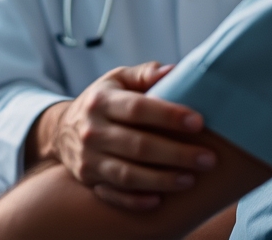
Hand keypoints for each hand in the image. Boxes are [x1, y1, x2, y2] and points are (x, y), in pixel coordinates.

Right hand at [35, 62, 216, 210]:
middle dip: (177, 154)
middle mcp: (92, 131)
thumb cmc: (103, 101)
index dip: (169, 115)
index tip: (198, 122)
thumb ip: (145, 74)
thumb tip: (176, 70)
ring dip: (162, 180)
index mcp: (101, 101)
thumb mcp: (117, 80)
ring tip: (191, 180)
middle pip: (138, 146)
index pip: (138, 108)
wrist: (62, 130)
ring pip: (128, 175)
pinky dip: (135, 201)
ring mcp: (88, 159)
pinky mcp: (88, 180)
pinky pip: (113, 196)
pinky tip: (160, 201)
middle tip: (209, 159)